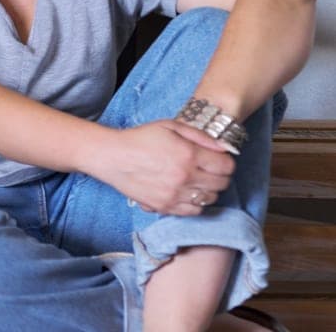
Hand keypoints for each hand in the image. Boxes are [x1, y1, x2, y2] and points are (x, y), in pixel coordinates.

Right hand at [91, 120, 234, 214]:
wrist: (112, 157)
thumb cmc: (140, 138)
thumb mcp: (170, 126)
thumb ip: (200, 136)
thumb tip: (225, 148)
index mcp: (188, 154)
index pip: (226, 166)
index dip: (226, 161)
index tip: (218, 159)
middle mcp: (184, 177)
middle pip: (222, 184)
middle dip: (220, 175)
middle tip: (208, 168)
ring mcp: (175, 194)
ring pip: (210, 199)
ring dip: (208, 189)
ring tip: (196, 180)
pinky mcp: (165, 206)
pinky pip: (194, 211)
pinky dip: (195, 203)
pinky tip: (187, 192)